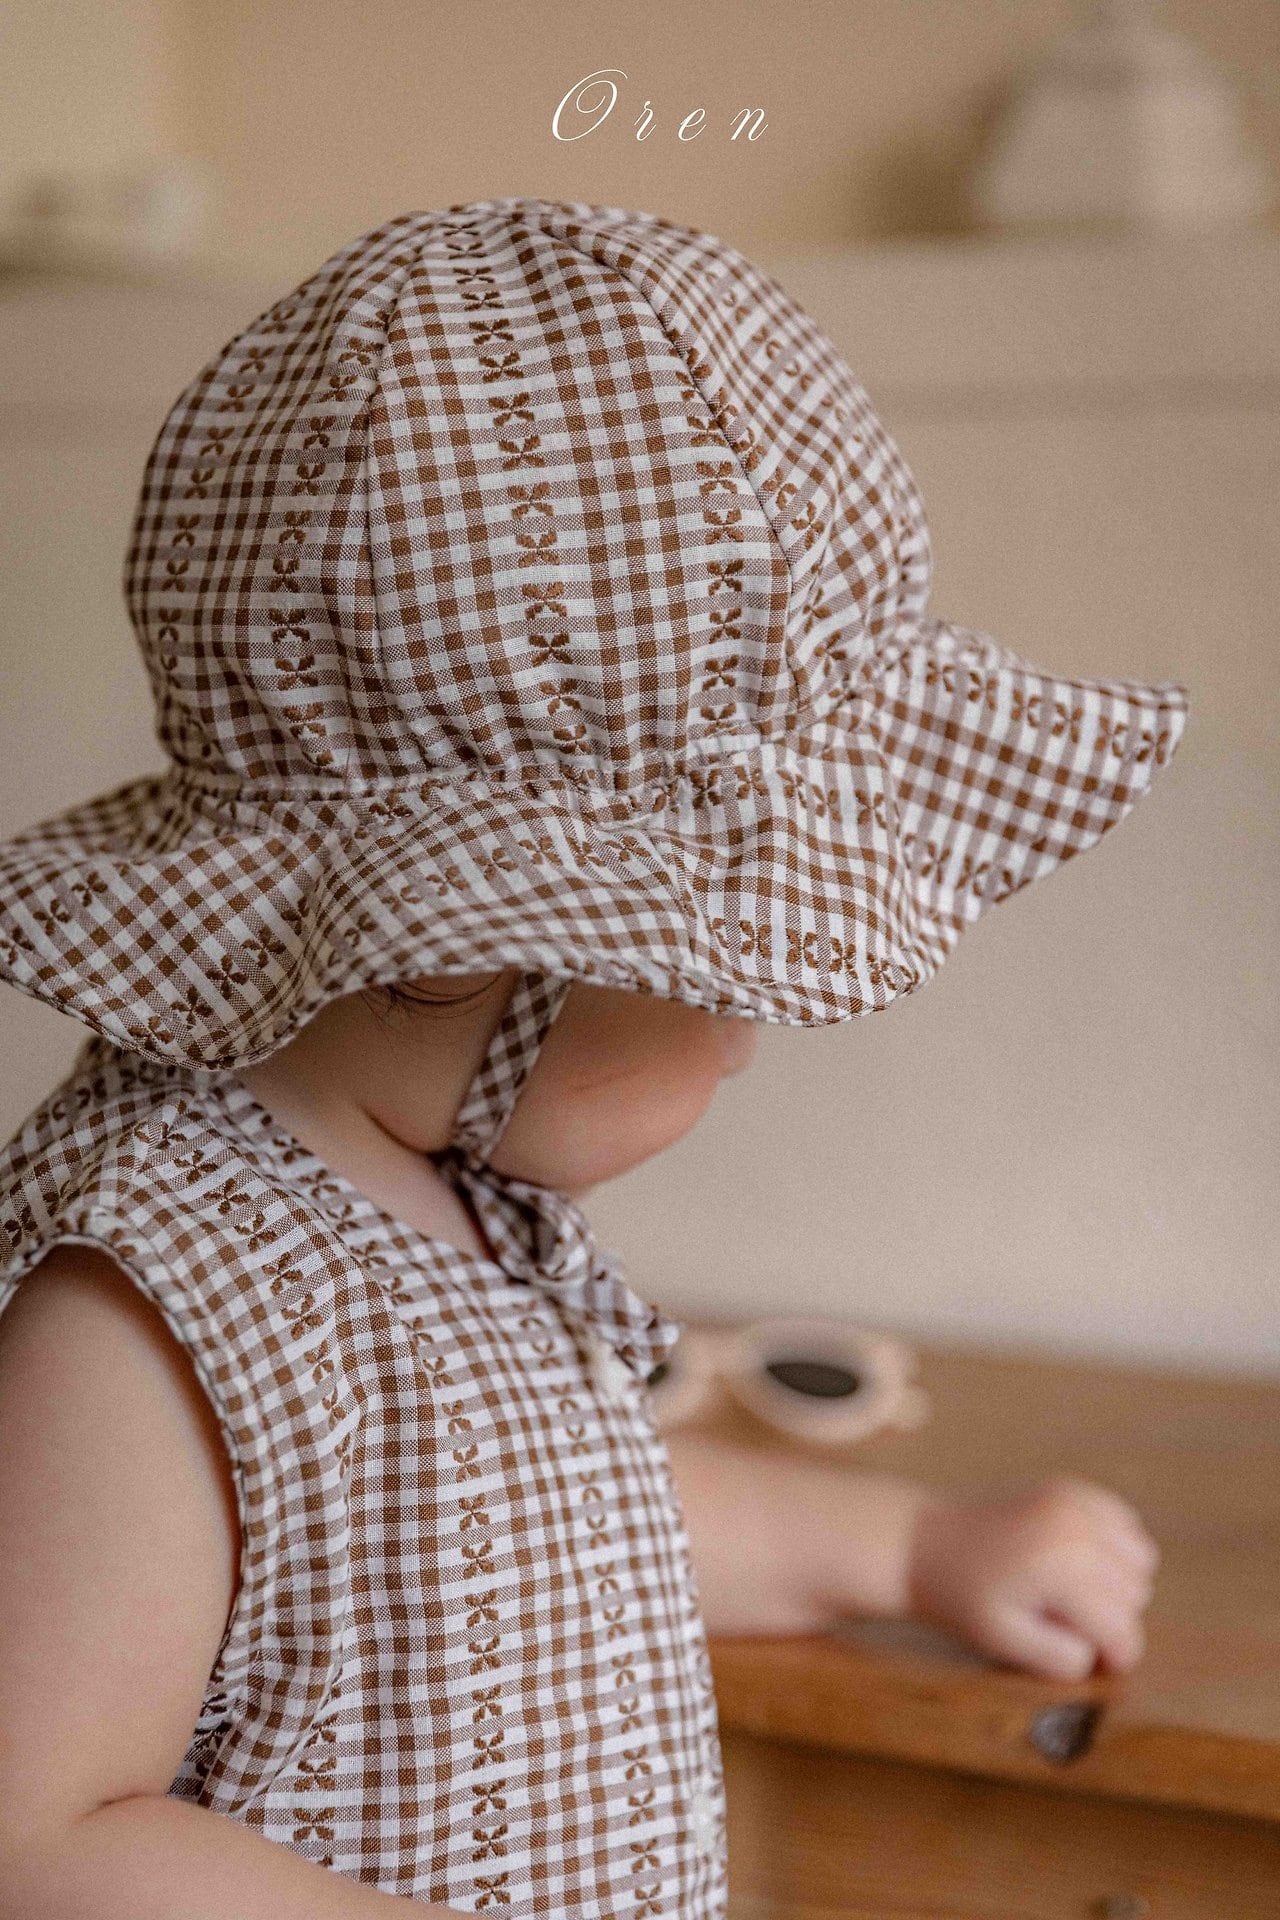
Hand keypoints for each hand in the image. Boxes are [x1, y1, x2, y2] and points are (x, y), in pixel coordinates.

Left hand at [907, 1473, 1159, 1681]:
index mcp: (1061, 1567)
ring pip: (1140, 1559)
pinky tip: (1079, 1564)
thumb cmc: (962, 1597)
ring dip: (1117, 1584)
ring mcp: (1074, 1500)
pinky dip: (1114, 1548)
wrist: (924, 1542)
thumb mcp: (1006, 1642)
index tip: (1100, 1666)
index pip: (1122, 1628)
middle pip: (1134, 1594)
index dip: (1116, 1657)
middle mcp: (1075, 1526)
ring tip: (1072, 1596)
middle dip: (1111, 1619)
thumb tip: (1101, 1655)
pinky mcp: (1071, 1488)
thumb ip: (1060, 1657)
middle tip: (1065, 1625)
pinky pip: (1125, 1525)